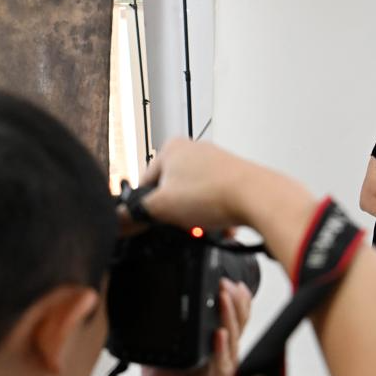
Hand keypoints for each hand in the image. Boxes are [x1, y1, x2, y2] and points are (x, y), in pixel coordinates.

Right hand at [139, 138, 261, 230]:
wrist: (257, 197)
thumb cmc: (213, 193)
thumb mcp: (162, 208)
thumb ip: (136, 213)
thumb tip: (117, 220)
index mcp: (171, 148)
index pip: (145, 181)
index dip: (146, 207)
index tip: (151, 223)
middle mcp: (194, 150)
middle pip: (172, 191)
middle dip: (176, 214)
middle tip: (181, 227)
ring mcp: (216, 163)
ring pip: (195, 199)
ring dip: (196, 218)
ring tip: (204, 228)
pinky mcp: (235, 177)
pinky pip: (216, 201)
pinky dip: (215, 216)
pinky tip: (220, 227)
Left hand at [141, 279, 252, 375]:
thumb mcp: (164, 354)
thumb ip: (163, 333)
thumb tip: (146, 307)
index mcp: (213, 346)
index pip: (229, 317)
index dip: (232, 297)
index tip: (227, 277)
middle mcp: (223, 356)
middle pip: (237, 322)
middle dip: (234, 300)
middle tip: (227, 281)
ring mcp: (224, 372)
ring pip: (233, 339)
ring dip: (230, 317)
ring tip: (225, 297)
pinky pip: (222, 366)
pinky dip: (221, 349)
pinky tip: (219, 335)